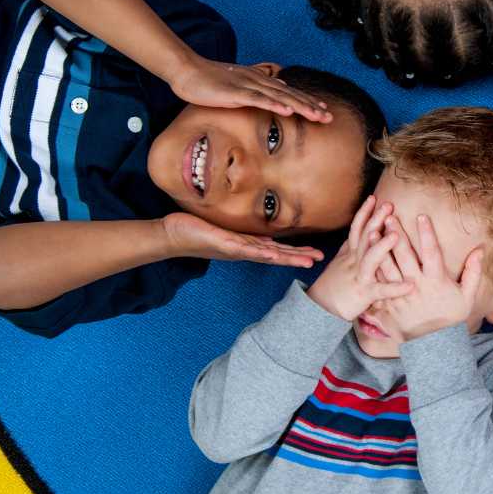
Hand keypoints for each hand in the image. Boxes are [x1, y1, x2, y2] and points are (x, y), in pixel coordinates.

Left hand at [162, 213, 323, 267]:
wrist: (173, 237)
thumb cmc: (198, 232)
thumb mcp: (230, 234)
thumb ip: (250, 237)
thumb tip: (270, 239)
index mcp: (246, 248)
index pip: (277, 250)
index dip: (297, 253)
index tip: (317, 254)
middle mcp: (243, 251)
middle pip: (276, 255)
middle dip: (298, 257)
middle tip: (320, 259)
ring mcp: (233, 249)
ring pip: (265, 254)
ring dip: (286, 258)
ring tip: (305, 260)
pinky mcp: (222, 243)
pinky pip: (244, 248)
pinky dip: (259, 251)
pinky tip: (273, 253)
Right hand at [166, 55, 332, 122]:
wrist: (187, 70)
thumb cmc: (208, 80)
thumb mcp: (236, 86)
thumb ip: (256, 89)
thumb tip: (276, 89)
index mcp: (259, 81)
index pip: (288, 93)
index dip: (306, 101)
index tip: (323, 110)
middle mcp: (258, 81)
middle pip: (290, 95)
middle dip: (311, 107)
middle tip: (330, 117)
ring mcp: (247, 86)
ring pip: (280, 98)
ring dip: (300, 107)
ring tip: (318, 116)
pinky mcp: (235, 93)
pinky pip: (258, 100)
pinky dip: (275, 106)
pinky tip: (288, 112)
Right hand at [307, 198, 413, 321]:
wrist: (321, 309)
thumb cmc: (333, 285)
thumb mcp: (340, 262)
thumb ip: (349, 247)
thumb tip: (356, 231)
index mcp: (351, 254)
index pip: (357, 229)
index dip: (364, 213)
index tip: (373, 197)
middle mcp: (354, 262)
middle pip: (365, 237)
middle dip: (376, 220)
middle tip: (388, 204)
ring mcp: (359, 277)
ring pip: (370, 260)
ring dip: (382, 247)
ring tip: (396, 235)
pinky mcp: (364, 294)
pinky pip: (381, 291)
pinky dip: (396, 288)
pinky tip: (411, 285)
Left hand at [374, 212, 484, 338]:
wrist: (434, 344)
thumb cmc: (452, 318)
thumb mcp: (468, 296)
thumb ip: (474, 272)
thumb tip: (480, 250)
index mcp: (436, 281)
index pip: (432, 252)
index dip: (426, 233)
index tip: (421, 216)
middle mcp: (417, 285)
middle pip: (405, 255)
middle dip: (397, 234)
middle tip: (389, 216)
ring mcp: (402, 294)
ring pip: (388, 267)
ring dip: (379, 249)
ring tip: (372, 231)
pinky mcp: (391, 303)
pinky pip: (380, 284)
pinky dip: (373, 269)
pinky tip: (366, 256)